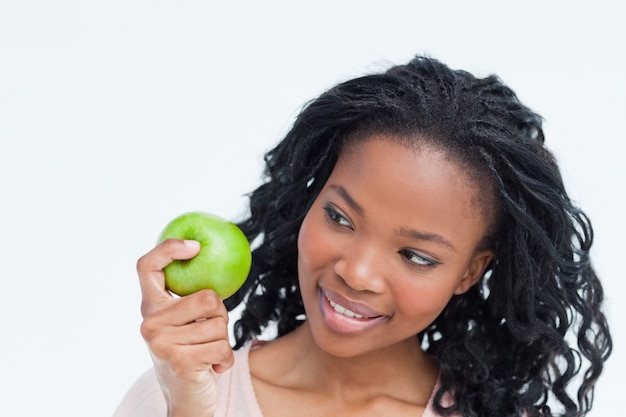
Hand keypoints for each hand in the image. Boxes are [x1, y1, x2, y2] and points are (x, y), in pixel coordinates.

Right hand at [137, 239, 233, 416]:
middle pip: (208, 297)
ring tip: (206, 353)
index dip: (168, 249)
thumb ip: (191, 299)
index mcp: (150, 307)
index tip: (195, 246)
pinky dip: (225, 360)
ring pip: (219, 325)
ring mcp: (161, 343)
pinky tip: (211, 368)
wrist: (185, 401)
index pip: (147, 266)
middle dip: (220, 316)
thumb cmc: (192, 354)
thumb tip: (218, 262)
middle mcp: (149, 323)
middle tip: (209, 333)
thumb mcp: (185, 323)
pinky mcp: (178, 361)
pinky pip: (222, 347)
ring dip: (222, 342)